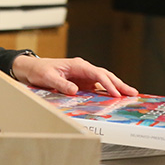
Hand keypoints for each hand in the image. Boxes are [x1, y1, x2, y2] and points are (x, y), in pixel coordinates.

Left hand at [11, 54, 137, 96]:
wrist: (31, 69)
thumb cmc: (39, 70)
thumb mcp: (48, 77)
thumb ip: (61, 84)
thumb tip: (75, 90)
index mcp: (77, 65)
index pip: (97, 74)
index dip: (108, 84)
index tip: (116, 93)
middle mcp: (83, 69)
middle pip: (105, 76)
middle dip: (119, 84)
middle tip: (133, 93)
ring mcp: (83, 76)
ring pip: (104, 81)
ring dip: (116, 88)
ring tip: (129, 96)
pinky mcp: (82, 83)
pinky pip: (96, 88)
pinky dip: (106, 92)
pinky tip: (114, 99)